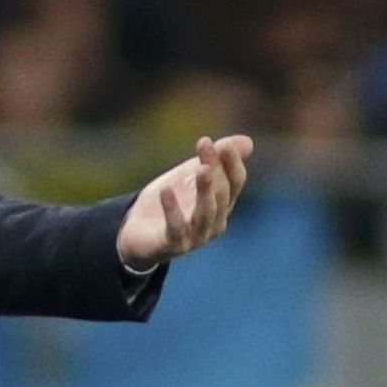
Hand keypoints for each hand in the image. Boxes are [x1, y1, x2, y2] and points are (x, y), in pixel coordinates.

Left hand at [116, 134, 252, 271]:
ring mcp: (196, 236)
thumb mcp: (189, 176)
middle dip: (215, 167)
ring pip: (206, 212)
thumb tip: (248, 141)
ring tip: (202, 168)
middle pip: (221, 193)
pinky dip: (172, 209)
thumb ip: (214, 160)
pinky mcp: (173, 245)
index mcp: (222, 205)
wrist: (138, 234)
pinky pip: (176, 227)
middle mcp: (214, 222)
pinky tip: (166, 189)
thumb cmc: (171, 203)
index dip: (232, 163)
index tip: (224, 143)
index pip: (235, 183)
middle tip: (205, 143)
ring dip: (205, 190)